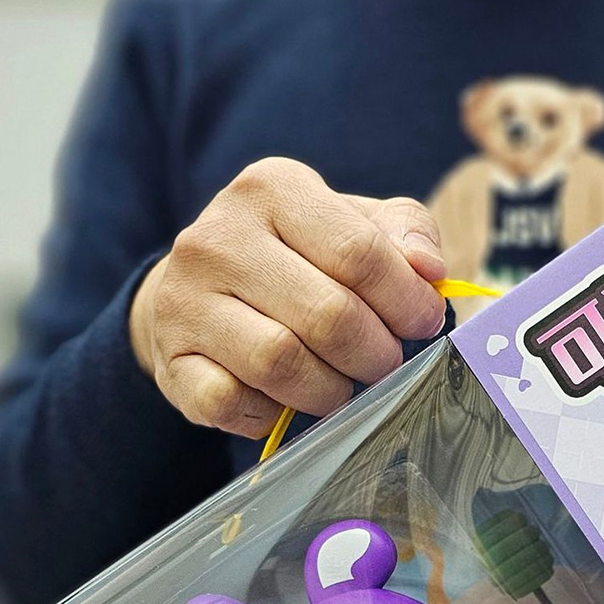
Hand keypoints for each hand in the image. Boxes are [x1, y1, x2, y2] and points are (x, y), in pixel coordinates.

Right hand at [129, 157, 446, 437]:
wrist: (199, 291)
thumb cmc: (297, 259)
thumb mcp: (352, 224)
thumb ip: (404, 234)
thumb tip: (430, 270)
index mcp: (272, 189)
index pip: (359, 253)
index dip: (406, 301)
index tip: (423, 323)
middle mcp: (218, 237)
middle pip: (328, 315)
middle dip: (375, 354)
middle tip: (384, 364)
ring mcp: (186, 299)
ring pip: (282, 362)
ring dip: (331, 390)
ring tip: (341, 385)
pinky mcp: (173, 361)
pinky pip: (234, 402)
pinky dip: (273, 414)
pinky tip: (285, 402)